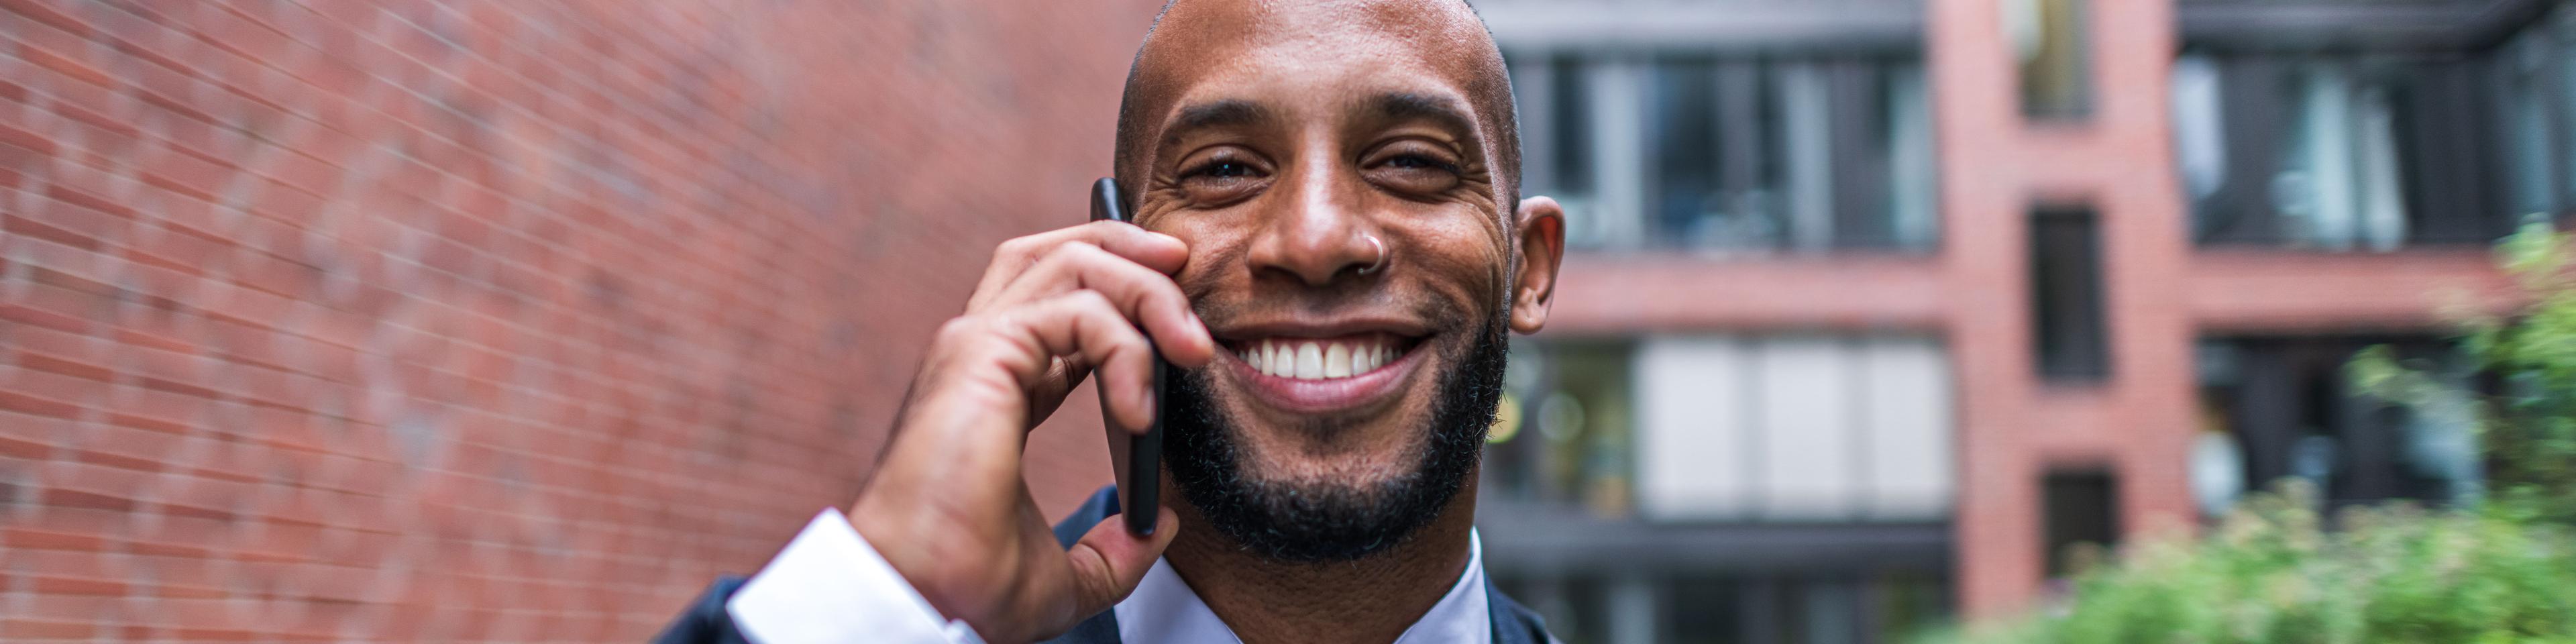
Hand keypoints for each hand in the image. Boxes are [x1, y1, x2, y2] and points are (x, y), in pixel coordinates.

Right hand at [850, 221, 1215, 642]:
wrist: (925, 598)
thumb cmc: (968, 585)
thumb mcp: (1067, 575)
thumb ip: (1113, 550)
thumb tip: (1161, 527)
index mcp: (1000, 385)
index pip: (1063, 299)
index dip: (1127, 293)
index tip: (1183, 329)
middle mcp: (983, 349)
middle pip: (1062, 251)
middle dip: (1136, 252)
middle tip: (1191, 286)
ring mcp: (977, 342)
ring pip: (1075, 261)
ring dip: (1148, 291)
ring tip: (1193, 350)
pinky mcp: (981, 351)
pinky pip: (1077, 311)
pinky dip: (1125, 347)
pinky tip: (1141, 412)